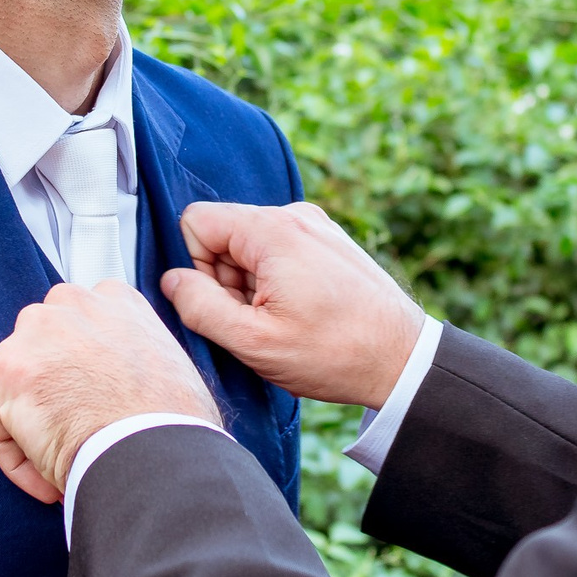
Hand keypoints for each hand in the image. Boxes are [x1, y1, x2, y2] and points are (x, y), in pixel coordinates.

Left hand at [0, 279, 220, 501]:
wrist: (157, 454)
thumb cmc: (176, 426)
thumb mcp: (171, 368)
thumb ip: (136, 359)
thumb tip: (120, 392)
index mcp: (117, 300)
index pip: (80, 326)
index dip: (79, 375)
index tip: (89, 410)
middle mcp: (74, 302)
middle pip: (42, 346)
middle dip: (50, 392)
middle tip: (72, 435)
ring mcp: (39, 331)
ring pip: (16, 381)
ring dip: (32, 423)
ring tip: (63, 461)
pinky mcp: (11, 369)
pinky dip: (15, 456)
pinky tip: (47, 480)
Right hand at [162, 202, 424, 409]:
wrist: (404, 360)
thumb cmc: (337, 353)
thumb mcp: (254, 342)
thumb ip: (199, 307)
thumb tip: (171, 282)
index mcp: (274, 231)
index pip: (197, 222)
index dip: (196, 268)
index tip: (225, 305)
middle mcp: (296, 216)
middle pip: (225, 235)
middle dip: (226, 281)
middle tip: (257, 322)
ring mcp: (316, 227)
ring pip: (251, 248)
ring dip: (252, 286)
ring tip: (283, 322)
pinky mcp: (329, 242)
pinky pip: (279, 253)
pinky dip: (277, 284)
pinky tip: (300, 315)